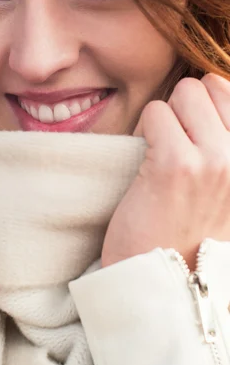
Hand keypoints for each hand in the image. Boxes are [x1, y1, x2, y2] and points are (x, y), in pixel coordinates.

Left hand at [101, 73, 229, 269]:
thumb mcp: (223, 185)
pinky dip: (143, 131)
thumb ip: (220, 140)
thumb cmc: (186, 228)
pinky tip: (146, 161)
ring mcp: (216, 160)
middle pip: (204, 85)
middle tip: (173, 144)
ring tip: (160, 153)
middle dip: (181, 108)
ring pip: (182, 93)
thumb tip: (205, 86)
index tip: (190, 136)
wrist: (164, 279)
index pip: (227, 87)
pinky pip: (155, 112)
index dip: (199, 106)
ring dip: (163, 119)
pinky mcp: (177, 164)